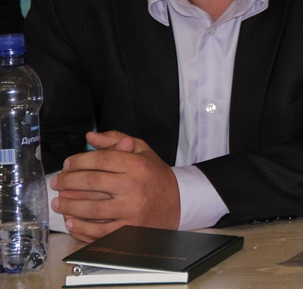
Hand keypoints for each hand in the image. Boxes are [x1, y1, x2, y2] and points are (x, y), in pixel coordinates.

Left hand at [51, 131, 180, 241]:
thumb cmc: (156, 176)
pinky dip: (81, 228)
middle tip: (57, 182)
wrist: (179, 202)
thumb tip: (90, 136)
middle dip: (68, 181)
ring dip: (69, 206)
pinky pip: (98, 231)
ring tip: (58, 202)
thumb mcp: (142, 152)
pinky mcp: (129, 230)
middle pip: (91, 182)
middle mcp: (134, 187)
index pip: (101, 159)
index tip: (67, 164)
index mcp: (137, 165)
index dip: (79, 161)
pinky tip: (71, 222)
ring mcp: (131, 210)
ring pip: (91, 208)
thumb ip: (117, 141)